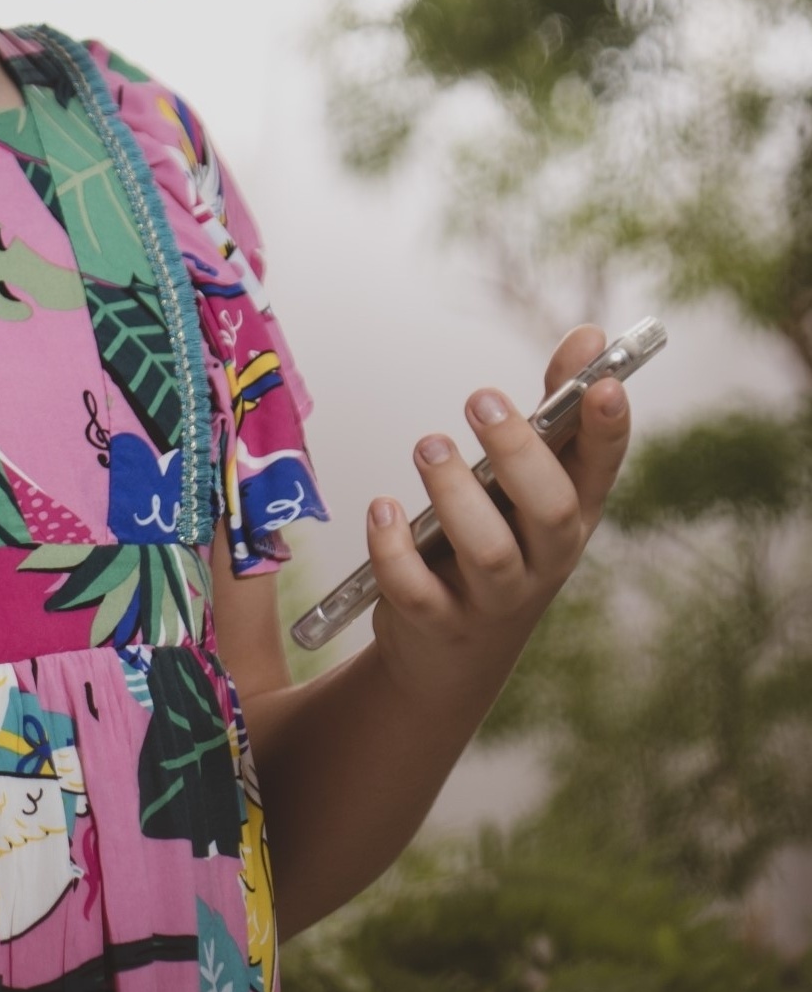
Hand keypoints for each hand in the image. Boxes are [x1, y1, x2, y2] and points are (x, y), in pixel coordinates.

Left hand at [365, 323, 631, 701]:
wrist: (452, 655)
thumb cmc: (498, 542)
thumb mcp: (528, 484)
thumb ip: (551, 414)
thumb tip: (591, 337)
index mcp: (569, 516)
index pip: (601, 471)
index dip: (609, 431)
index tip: (606, 384)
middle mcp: (542, 559)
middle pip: (553, 511)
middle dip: (519, 452)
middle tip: (480, 398)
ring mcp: (493, 596)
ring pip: (489, 551)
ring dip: (455, 493)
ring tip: (429, 444)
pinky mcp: (438, 622)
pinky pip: (417, 589)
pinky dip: (395, 549)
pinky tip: (382, 510)